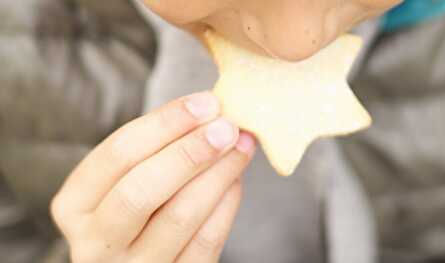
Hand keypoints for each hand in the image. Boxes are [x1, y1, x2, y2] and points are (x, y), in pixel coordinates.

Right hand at [51, 91, 255, 262]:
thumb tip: (209, 110)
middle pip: (141, 191)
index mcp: (74, 205)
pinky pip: (205, 243)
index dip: (165, 124)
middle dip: (190, 152)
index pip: (117, 155)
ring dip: (218, 175)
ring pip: (179, 218)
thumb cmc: (134, 204)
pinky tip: (235, 179)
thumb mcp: (126, 177)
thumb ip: (155, 146)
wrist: (139, 259)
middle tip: (226, 127)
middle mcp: (94, 244)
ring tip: (241, 146)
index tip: (205, 103)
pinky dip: (226, 205)